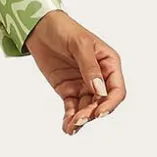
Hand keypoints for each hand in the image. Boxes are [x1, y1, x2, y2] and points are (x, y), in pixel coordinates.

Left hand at [23, 10, 124, 133]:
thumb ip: (90, 68)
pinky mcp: (68, 90)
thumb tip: (100, 91)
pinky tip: (66, 127)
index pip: (116, 90)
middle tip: (79, 120)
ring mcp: (83, 85)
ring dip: (81, 119)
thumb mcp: (79, 45)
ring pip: (86, 108)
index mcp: (109, 64)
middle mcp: (99, 77)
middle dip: (92, 113)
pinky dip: (69, 118)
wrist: (40, 28)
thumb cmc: (64, 30)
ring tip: (70, 127)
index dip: (110, 104)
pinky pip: (72, 108)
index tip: (99, 113)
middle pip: (101, 103)